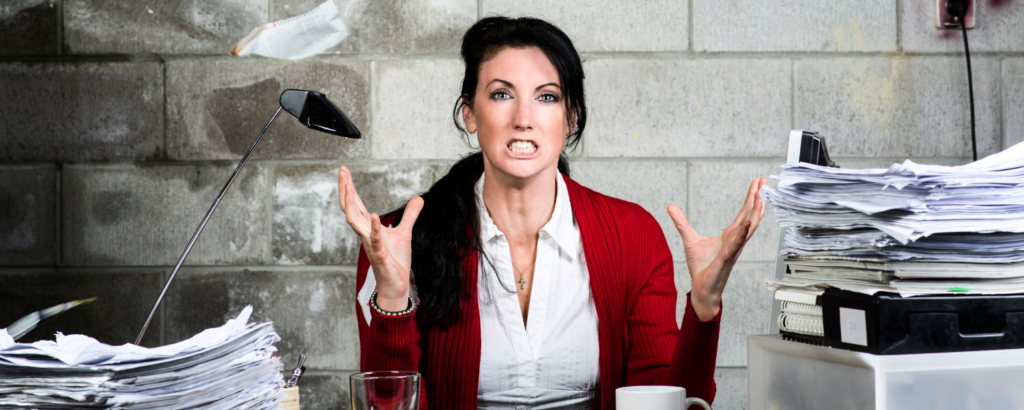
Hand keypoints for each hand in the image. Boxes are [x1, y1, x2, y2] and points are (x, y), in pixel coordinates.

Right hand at [338, 166, 423, 310]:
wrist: (396, 285)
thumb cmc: (395, 261)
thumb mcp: (404, 232)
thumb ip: (410, 215)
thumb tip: (419, 198)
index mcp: (368, 227)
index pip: (356, 204)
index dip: (349, 187)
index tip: (344, 170)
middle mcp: (365, 234)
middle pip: (350, 208)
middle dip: (345, 189)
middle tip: (342, 171)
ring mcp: (370, 244)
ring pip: (355, 222)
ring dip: (352, 204)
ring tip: (350, 186)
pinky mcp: (379, 256)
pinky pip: (374, 241)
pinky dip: (374, 229)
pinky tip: (374, 216)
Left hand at [667, 177, 766, 320]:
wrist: (701, 288)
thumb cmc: (701, 267)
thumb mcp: (690, 239)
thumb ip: (681, 223)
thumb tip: (670, 207)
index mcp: (730, 235)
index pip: (743, 212)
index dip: (750, 197)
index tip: (758, 183)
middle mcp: (736, 240)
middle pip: (750, 215)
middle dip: (757, 198)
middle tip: (764, 181)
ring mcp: (734, 248)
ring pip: (749, 227)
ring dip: (755, 212)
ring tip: (760, 196)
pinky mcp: (727, 258)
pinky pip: (737, 244)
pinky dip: (743, 233)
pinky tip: (747, 222)